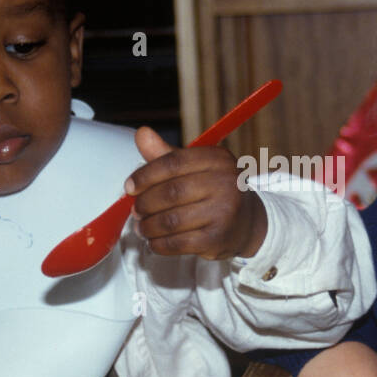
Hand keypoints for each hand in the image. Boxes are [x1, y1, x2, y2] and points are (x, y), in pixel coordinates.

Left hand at [126, 127, 266, 259]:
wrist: (248, 222)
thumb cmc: (213, 191)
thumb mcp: (194, 168)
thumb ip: (165, 154)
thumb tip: (141, 133)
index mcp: (218, 159)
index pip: (173, 163)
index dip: (145, 175)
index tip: (129, 187)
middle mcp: (226, 183)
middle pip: (171, 192)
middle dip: (145, 203)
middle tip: (136, 211)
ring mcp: (224, 212)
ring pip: (171, 220)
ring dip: (148, 226)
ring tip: (142, 227)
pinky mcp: (217, 239)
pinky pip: (177, 243)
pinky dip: (159, 244)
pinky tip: (154, 241)